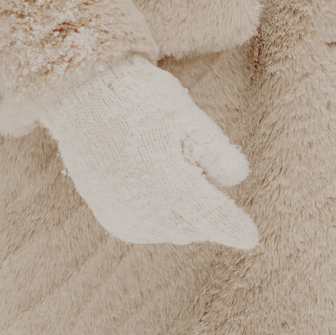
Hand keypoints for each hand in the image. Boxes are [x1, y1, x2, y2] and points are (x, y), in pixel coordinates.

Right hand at [37, 56, 258, 248]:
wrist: (84, 96)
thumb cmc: (141, 100)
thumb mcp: (187, 116)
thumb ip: (215, 150)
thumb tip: (237, 179)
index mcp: (167, 184)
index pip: (211, 217)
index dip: (234, 228)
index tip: (251, 237)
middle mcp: (143, 210)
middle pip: (194, 226)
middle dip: (207, 209)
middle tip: (198, 166)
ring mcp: (124, 217)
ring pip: (173, 230)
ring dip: (185, 213)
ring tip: (172, 166)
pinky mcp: (111, 217)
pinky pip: (149, 229)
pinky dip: (162, 214)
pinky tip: (157, 181)